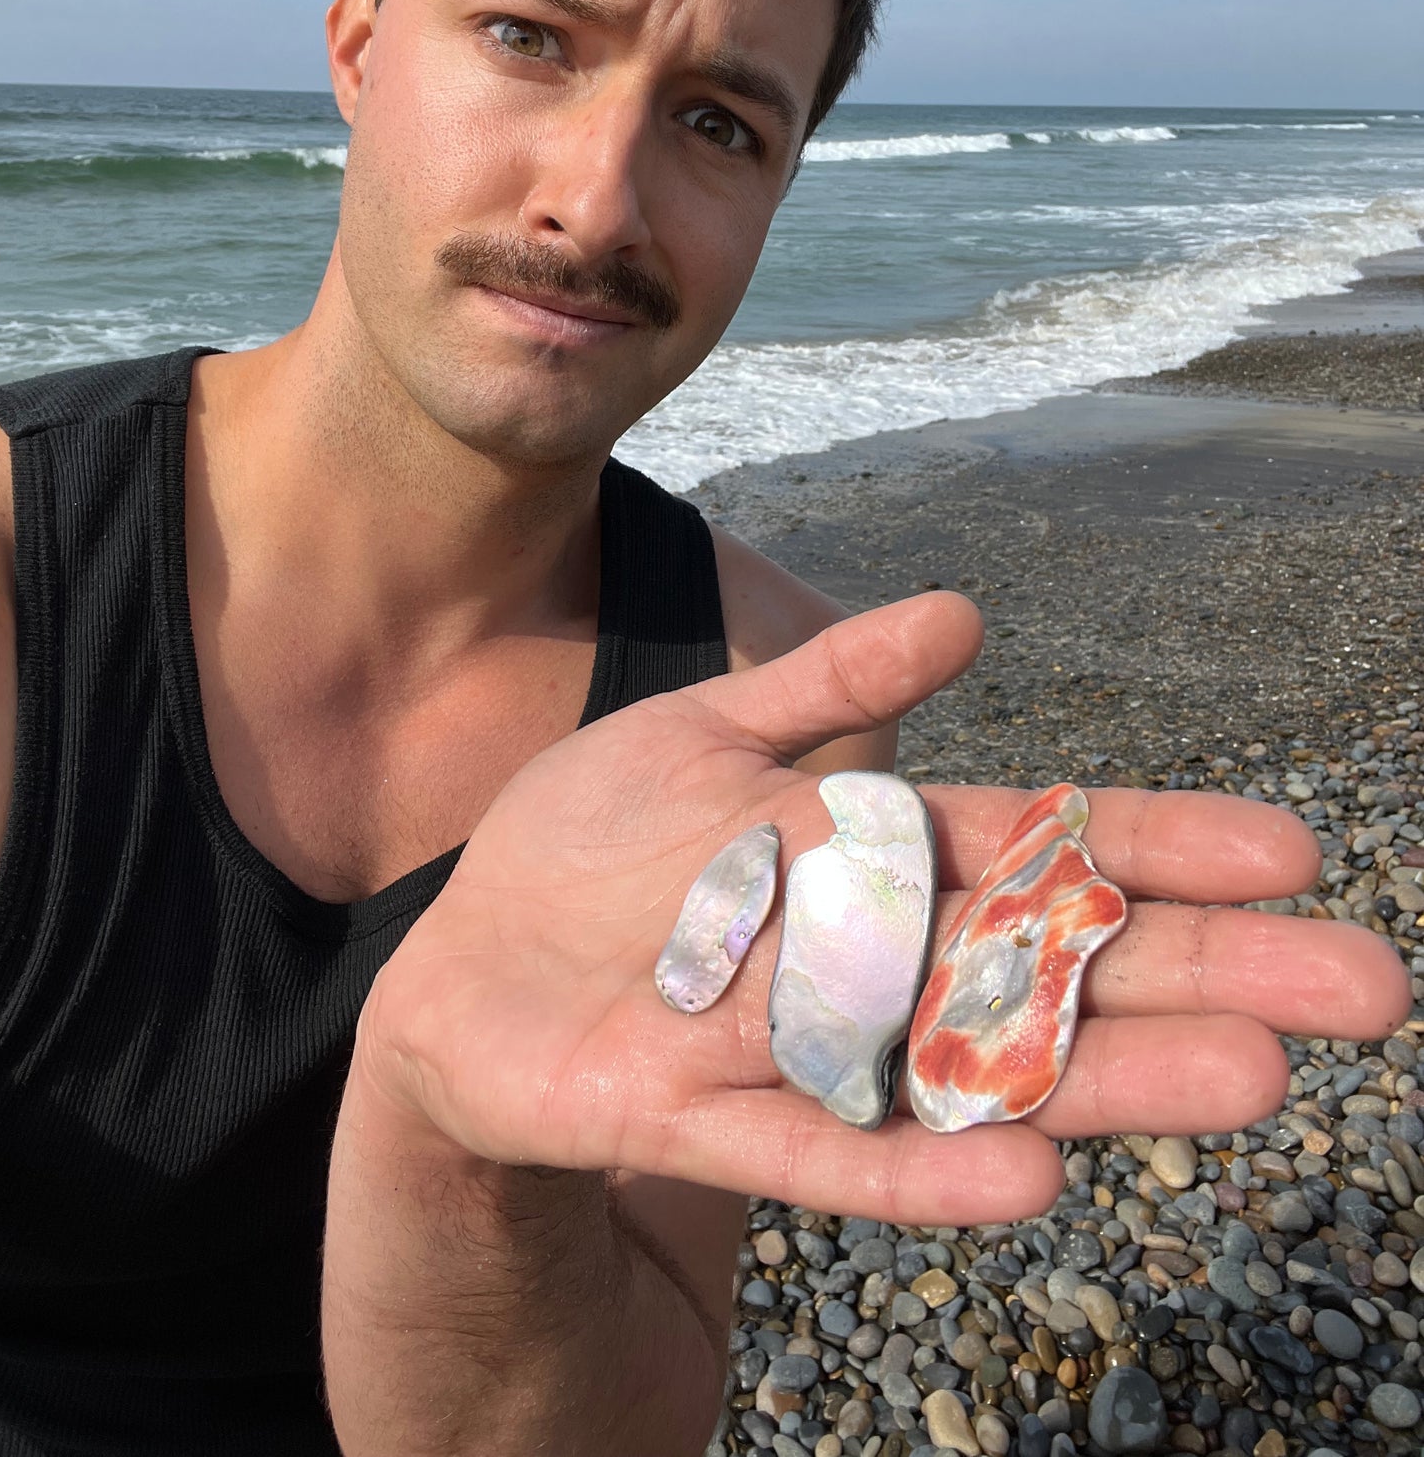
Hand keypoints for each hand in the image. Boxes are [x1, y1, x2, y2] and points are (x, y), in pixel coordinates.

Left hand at [356, 593, 1409, 1225]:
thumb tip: (969, 615)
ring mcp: (795, 1050)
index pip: (1044, 847)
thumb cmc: (599, 843)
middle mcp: (869, 963)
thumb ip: (830, 685)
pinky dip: (915, 1169)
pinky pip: (821, 1153)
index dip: (1159, 847)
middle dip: (1200, 973)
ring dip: (1102, 1080)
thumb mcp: (707, 727)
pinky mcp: (699, 1121)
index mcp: (879, 858)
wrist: (465, 961)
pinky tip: (1024, 1184)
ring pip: (972, 1070)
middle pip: (1052, 968)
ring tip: (1245, 1081)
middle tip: (1359, 988)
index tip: (1289, 850)